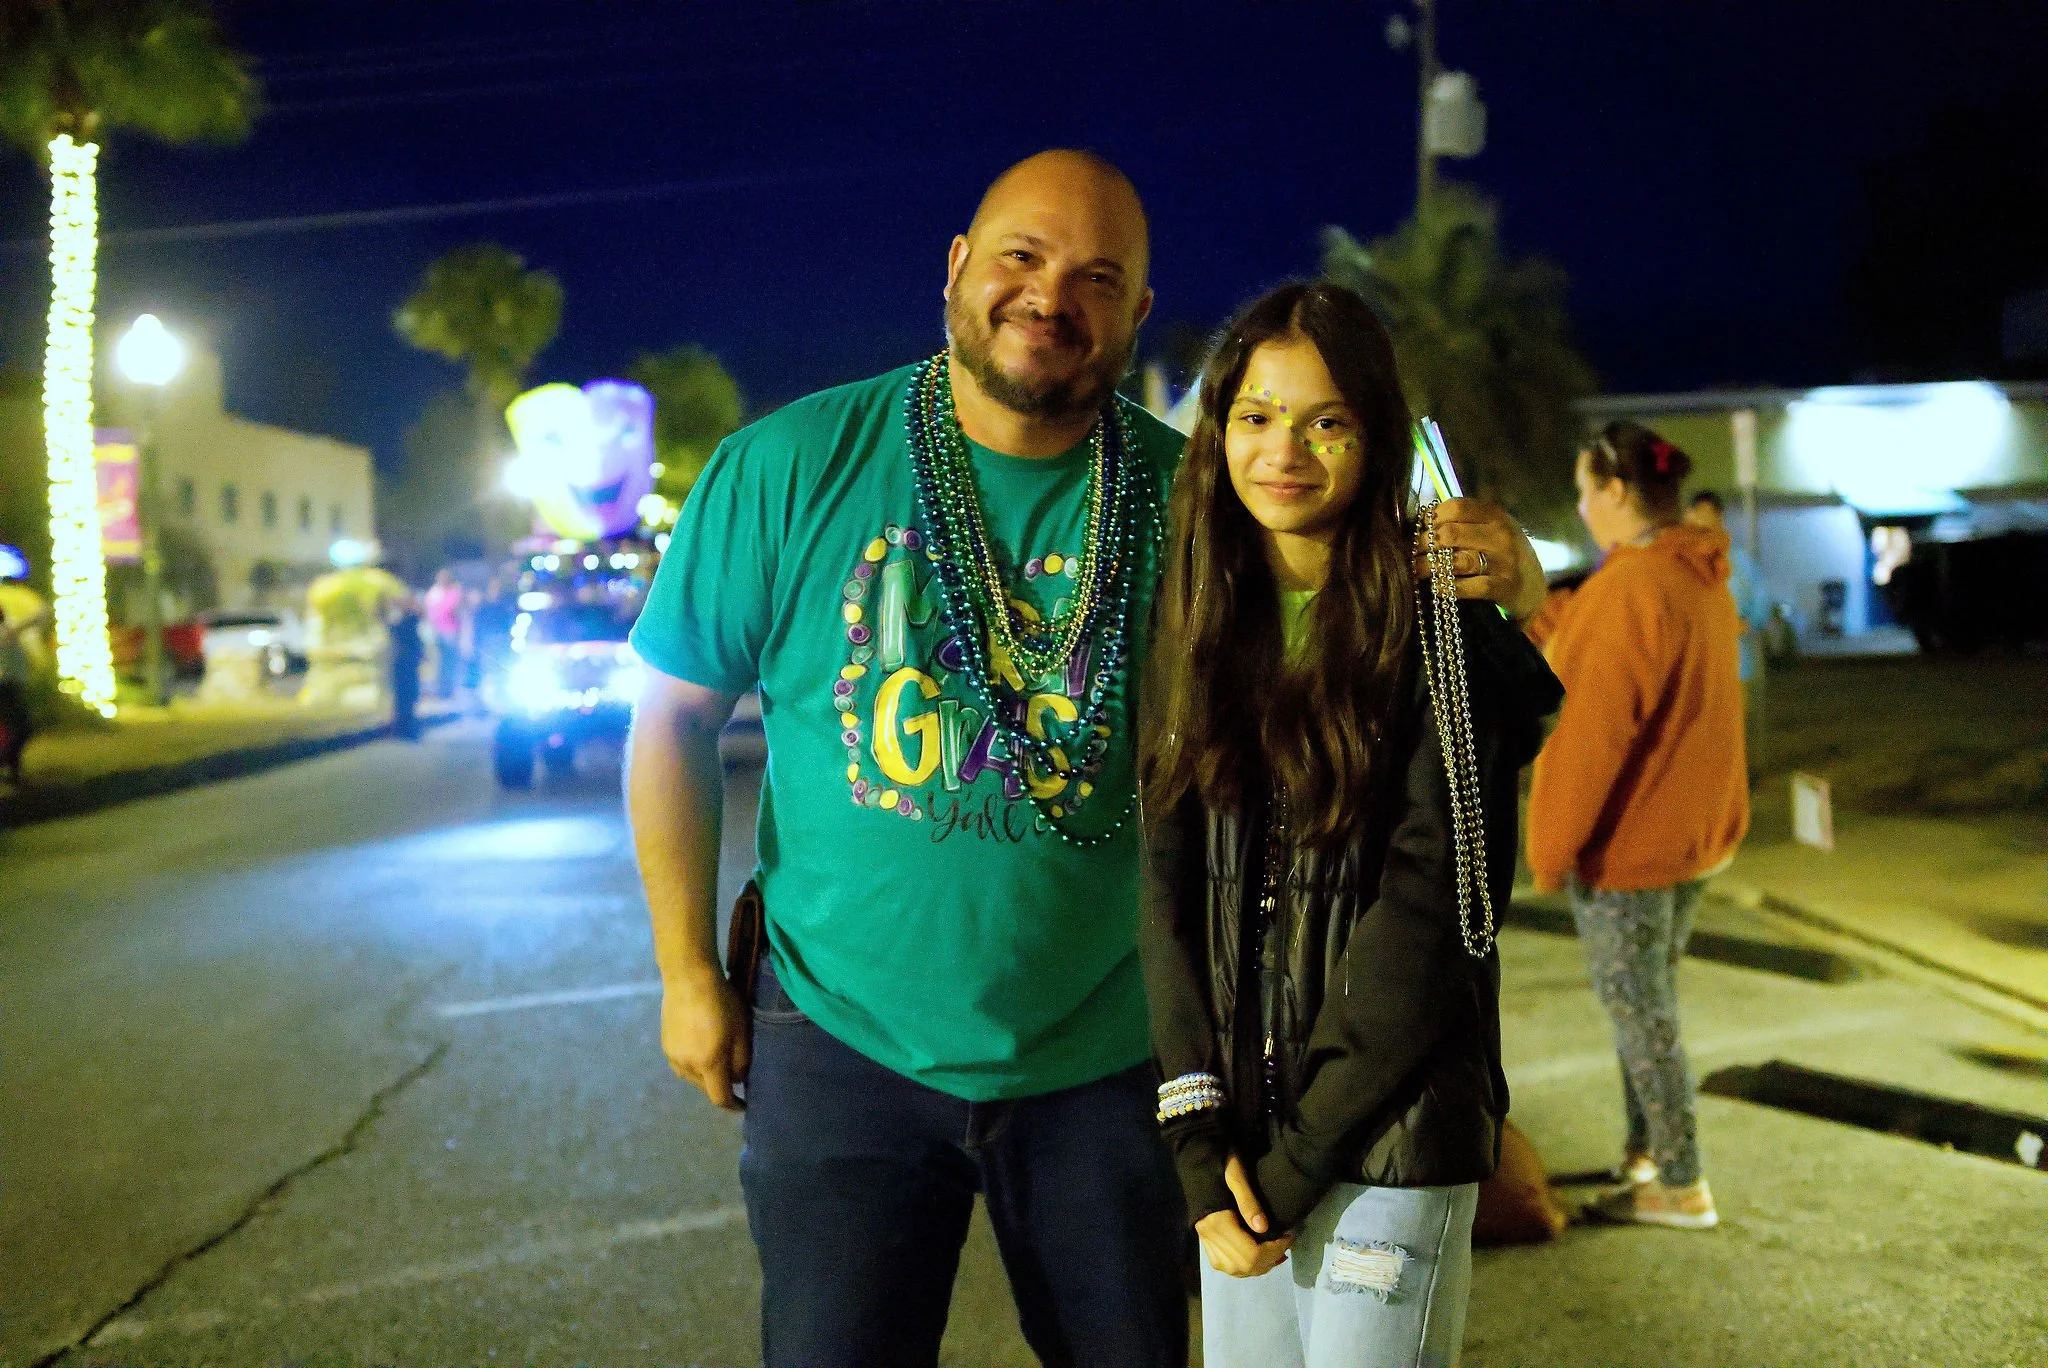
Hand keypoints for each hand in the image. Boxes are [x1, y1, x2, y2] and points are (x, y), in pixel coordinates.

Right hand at [659, 968, 750, 1111]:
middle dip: (720, 1087)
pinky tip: (701, 1048)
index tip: (744, 1106)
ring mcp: (673, 1056)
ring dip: (706, 1076)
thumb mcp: (741, 1031)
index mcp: (708, 1064)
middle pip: (706, 1089)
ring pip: (692, 1078)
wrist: (688, 979)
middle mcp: (687, 1066)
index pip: (720, 1098)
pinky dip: (694, 1064)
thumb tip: (738, 1080)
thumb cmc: (722, 1003)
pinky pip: (682, 1064)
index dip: (733, 1106)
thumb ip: (742, 1061)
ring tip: (717, 1061)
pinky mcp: (665, 1046)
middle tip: (733, 1076)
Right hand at [1194, 1153, 1293, 1277]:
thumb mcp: (1237, 1175)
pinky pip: (1225, 1265)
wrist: (1197, 1159)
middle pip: (1244, 1266)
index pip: (1251, 1253)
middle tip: (1285, 1243)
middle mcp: (1209, 1236)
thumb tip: (1263, 1228)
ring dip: (1258, 1266)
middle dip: (1269, 1260)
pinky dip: (1244, 1266)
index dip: (1274, 1250)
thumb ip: (1249, 1202)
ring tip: (1275, 1252)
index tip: (1289, 1236)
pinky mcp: (1205, 1240)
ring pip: (1235, 1270)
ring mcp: (1205, 1240)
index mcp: (1217, 1222)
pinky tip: (1257, 1255)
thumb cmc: (1220, 1163)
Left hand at [1414, 497, 1546, 620]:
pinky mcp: (1504, 588)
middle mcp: (1501, 535)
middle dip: (1424, 544)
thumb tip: (1420, 520)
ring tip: (1417, 570)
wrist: (1534, 586)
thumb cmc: (1501, 555)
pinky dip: (1446, 587)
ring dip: (1428, 567)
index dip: (1431, 518)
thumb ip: (1464, 522)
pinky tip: (1437, 587)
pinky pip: (1466, 587)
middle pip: (1450, 534)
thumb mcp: (1490, 529)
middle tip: (1411, 553)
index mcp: (1495, 515)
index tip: (1419, 529)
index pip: (1455, 507)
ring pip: (1455, 561)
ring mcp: (1504, 562)